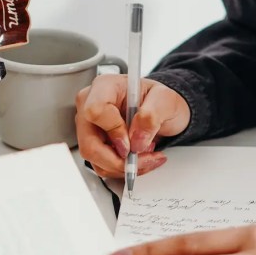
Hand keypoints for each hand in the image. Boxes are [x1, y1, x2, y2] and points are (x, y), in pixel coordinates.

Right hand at [75, 75, 190, 179]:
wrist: (161, 111)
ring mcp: (90, 125)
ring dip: (123, 165)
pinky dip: (121, 168)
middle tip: (143, 159)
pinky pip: (101, 164)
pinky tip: (138, 159)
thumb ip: (152, 115)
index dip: (114, 131)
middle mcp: (91, 104)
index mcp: (105, 86)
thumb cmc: (160, 100)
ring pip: (94, 158)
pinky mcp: (94, 142)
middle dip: (118, 159)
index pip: (96, 111)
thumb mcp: (166, 100)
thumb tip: (136, 139)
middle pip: (89, 142)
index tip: (133, 141)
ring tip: (146, 156)